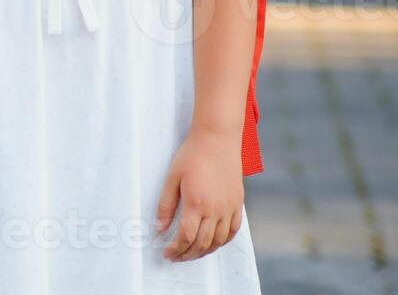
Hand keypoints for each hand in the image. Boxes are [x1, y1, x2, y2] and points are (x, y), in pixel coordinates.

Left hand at [156, 129, 243, 260]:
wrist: (217, 140)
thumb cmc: (192, 155)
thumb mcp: (172, 178)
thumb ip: (166, 205)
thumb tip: (160, 228)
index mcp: (197, 203)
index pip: (186, 237)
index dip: (176, 249)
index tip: (167, 253)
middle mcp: (215, 209)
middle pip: (203, 243)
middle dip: (187, 254)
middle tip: (176, 257)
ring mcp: (229, 208)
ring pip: (219, 241)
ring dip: (205, 252)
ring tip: (191, 253)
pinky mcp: (237, 204)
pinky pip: (233, 231)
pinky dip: (223, 242)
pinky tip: (213, 243)